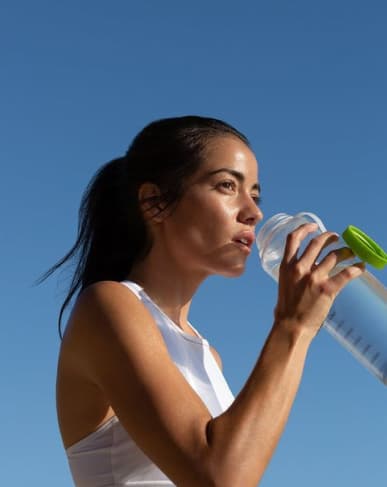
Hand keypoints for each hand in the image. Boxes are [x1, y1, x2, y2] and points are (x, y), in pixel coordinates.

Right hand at [273, 223, 365, 338]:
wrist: (291, 327)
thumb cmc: (286, 310)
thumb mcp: (284, 285)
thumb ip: (294, 274)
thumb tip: (304, 270)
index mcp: (286, 266)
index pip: (293, 239)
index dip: (304, 229)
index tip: (314, 226)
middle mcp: (300, 268)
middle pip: (317, 243)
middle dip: (329, 237)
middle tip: (336, 238)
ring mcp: (314, 277)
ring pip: (334, 256)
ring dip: (345, 251)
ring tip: (350, 252)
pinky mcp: (327, 289)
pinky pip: (347, 273)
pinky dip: (356, 268)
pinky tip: (361, 267)